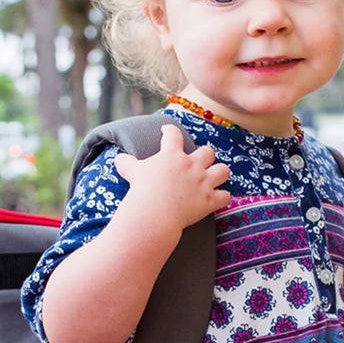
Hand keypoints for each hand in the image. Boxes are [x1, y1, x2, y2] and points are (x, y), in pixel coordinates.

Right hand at [114, 125, 230, 235]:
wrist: (154, 211)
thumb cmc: (142, 190)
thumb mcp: (131, 171)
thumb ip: (126, 162)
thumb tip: (118, 158)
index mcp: (172, 155)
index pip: (173, 135)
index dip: (170, 131)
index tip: (168, 131)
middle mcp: (192, 165)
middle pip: (207, 151)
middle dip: (205, 156)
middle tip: (199, 162)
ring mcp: (203, 182)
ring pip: (223, 170)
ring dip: (220, 173)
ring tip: (215, 177)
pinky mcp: (209, 201)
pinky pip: (225, 196)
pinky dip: (222, 198)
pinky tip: (219, 199)